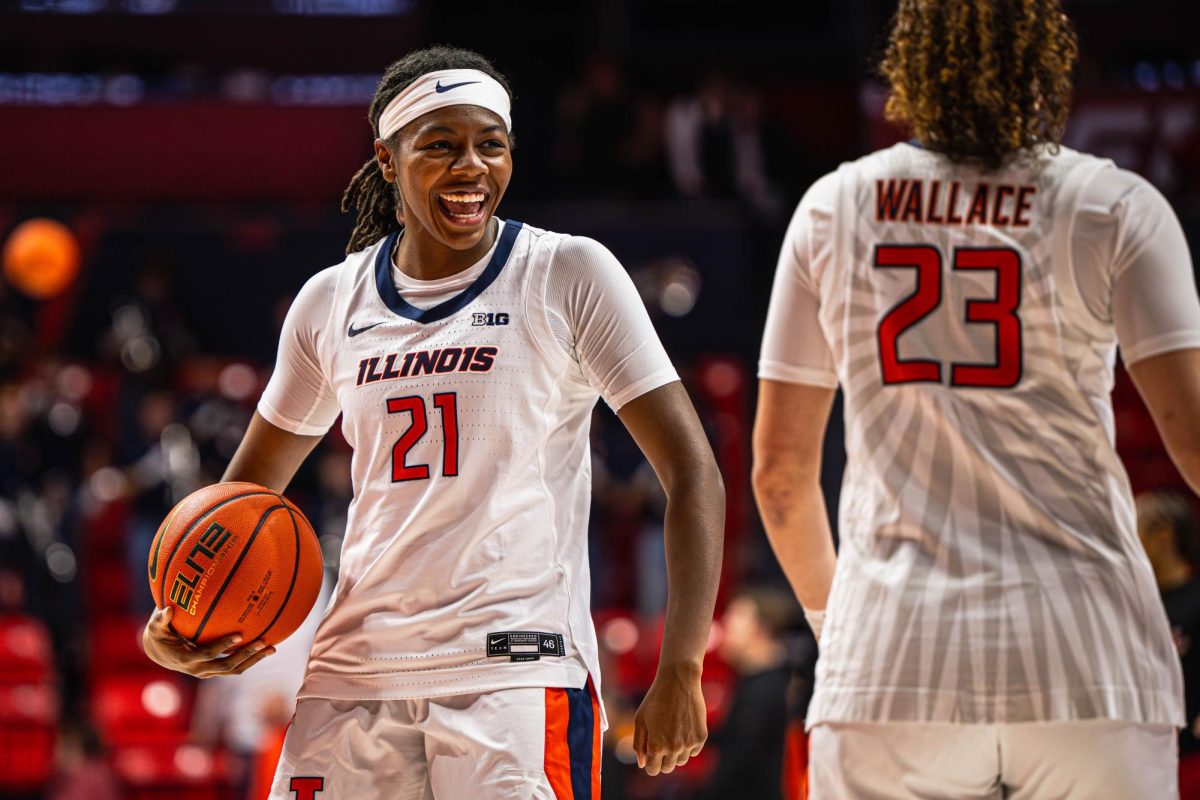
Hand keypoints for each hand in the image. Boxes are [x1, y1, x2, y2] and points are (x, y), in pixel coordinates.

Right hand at [142, 606, 274, 677]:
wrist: (160, 653)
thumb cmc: (159, 634)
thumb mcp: (155, 627)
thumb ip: (161, 619)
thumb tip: (167, 609)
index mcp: (185, 659)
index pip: (207, 654)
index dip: (223, 646)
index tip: (239, 635)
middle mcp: (198, 669)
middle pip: (226, 665)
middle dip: (246, 655)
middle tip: (263, 642)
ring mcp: (208, 672)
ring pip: (234, 669)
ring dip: (254, 660)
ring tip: (272, 648)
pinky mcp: (215, 670)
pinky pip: (235, 668)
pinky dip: (250, 660)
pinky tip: (266, 648)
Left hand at [632, 664, 706, 775]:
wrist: (679, 682)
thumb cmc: (656, 699)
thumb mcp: (641, 719)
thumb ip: (639, 744)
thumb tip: (642, 764)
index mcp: (656, 746)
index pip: (653, 770)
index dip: (650, 763)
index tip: (651, 755)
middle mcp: (674, 748)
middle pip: (668, 768)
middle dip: (662, 759)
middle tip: (661, 741)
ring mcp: (689, 743)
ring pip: (681, 761)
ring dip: (676, 753)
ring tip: (672, 732)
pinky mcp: (701, 737)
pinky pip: (693, 751)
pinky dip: (688, 745)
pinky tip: (683, 729)